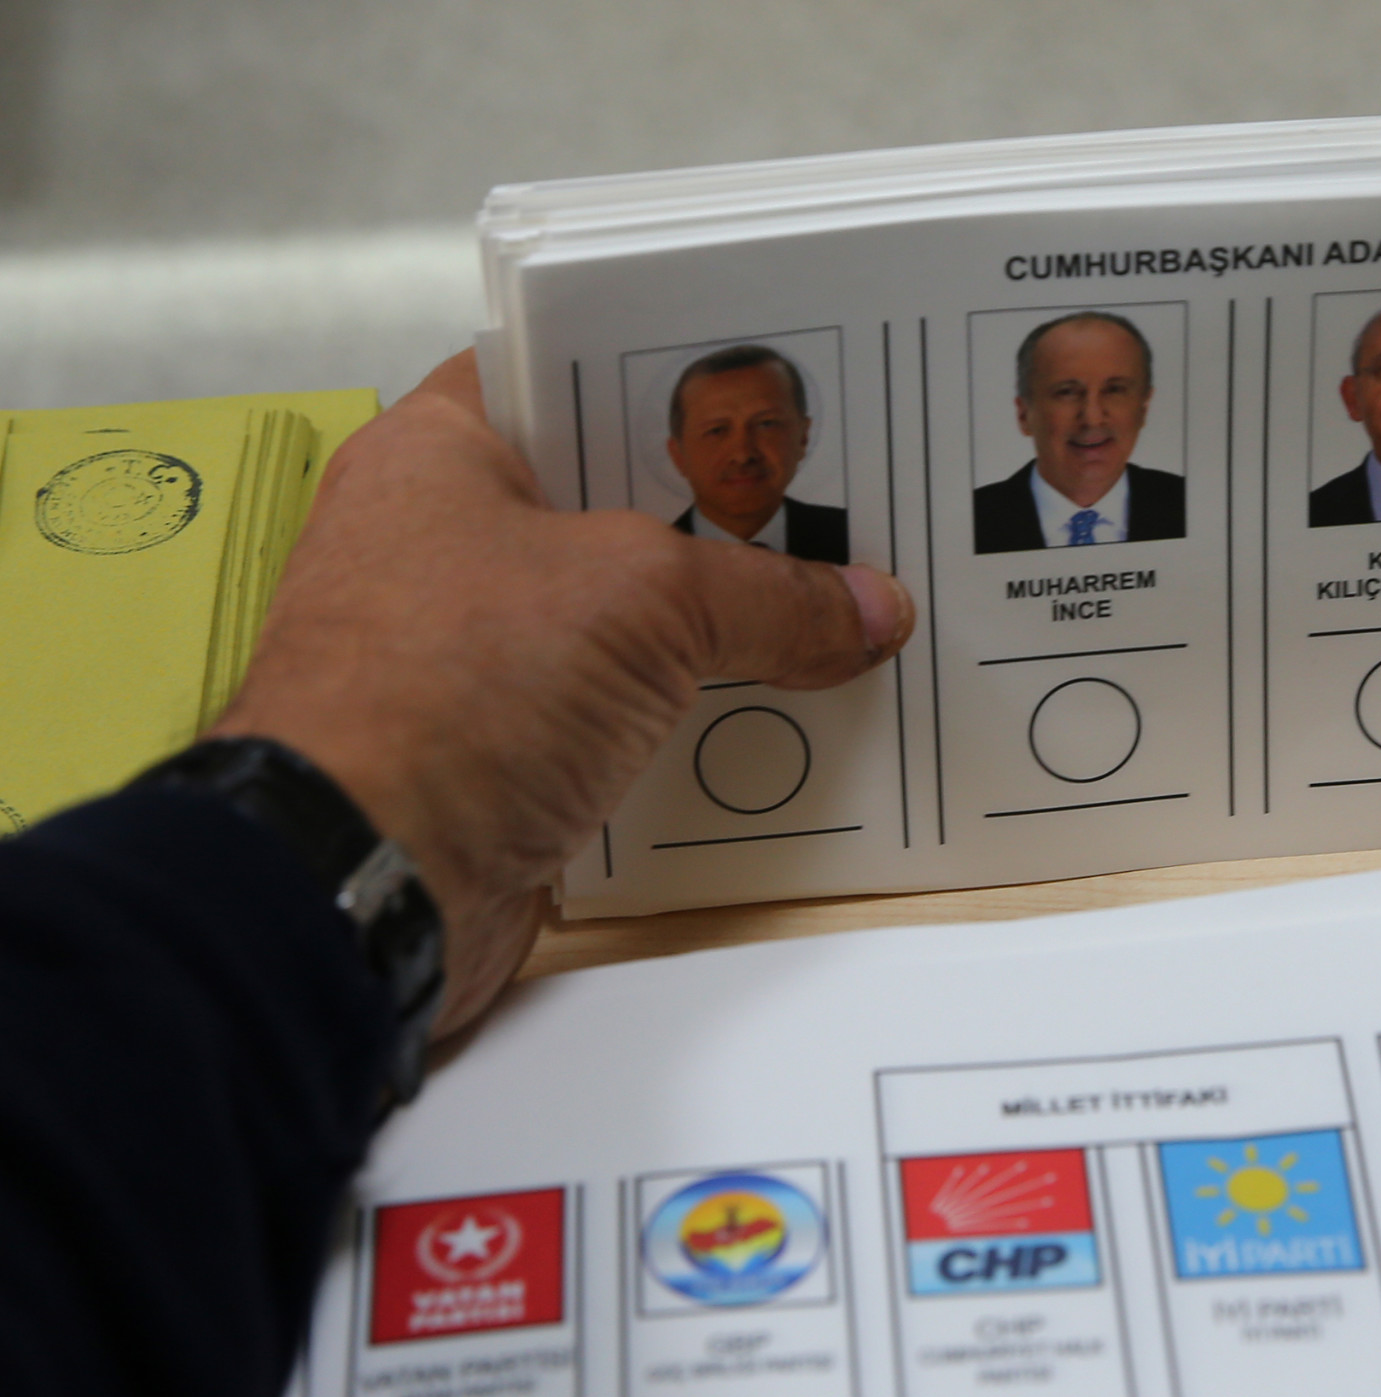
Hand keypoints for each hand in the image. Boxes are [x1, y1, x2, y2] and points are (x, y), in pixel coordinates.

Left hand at [212, 351, 914, 1033]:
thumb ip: (770, 595)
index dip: (677, 384)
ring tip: (841, 614)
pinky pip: (619, 716)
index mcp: (440, 453)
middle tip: (848, 509)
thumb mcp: (645, 601)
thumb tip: (871, 609)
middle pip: (614, 505)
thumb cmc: (462, 688)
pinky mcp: (497, 756)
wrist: (358, 884)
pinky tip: (786, 716)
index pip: (572, 377)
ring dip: (721, 632)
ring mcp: (468, 656)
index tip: (782, 399)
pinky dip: (691, 721)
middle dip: (729, 520)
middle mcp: (443, 541)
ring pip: (624, 620)